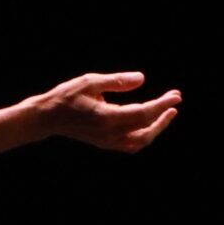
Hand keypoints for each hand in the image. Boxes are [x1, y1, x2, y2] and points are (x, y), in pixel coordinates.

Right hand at [36, 72, 181, 151]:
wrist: (47, 118)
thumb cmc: (66, 97)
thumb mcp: (91, 81)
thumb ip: (117, 81)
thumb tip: (141, 79)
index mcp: (107, 118)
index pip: (143, 114)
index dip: (162, 105)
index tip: (176, 95)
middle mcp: (109, 134)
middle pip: (146, 131)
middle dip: (163, 117)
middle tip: (174, 101)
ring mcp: (107, 142)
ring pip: (140, 141)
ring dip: (155, 128)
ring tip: (165, 113)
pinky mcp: (104, 143)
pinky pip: (130, 145)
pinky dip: (143, 136)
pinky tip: (148, 123)